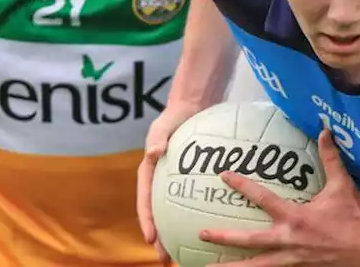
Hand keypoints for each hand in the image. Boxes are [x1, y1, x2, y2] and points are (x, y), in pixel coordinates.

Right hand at [138, 100, 207, 263]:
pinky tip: (214, 229)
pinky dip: (199, 216)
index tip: (152, 239)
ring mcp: (176, 185)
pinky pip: (195, 202)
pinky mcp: (191, 183)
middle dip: (161, 239)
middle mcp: (160, 183)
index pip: (145, 201)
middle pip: (159, 215)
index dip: (147, 221)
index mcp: (149, 174)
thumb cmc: (173, 117)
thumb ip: (157, 138)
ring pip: (176, 214)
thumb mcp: (162, 126)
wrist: (192, 108)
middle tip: (166, 258)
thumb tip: (154, 153)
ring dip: (178, 234)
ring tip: (185, 255)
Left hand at [200, 130, 359, 265]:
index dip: (242, 185)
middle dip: (224, 238)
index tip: (223, 175)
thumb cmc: (356, 219)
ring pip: (257, 266)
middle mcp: (288, 241)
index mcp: (295, 218)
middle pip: (249, 240)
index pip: (262, 198)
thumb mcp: (343, 187)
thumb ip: (331, 159)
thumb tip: (325, 130)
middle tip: (201, 234)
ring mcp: (291, 259)